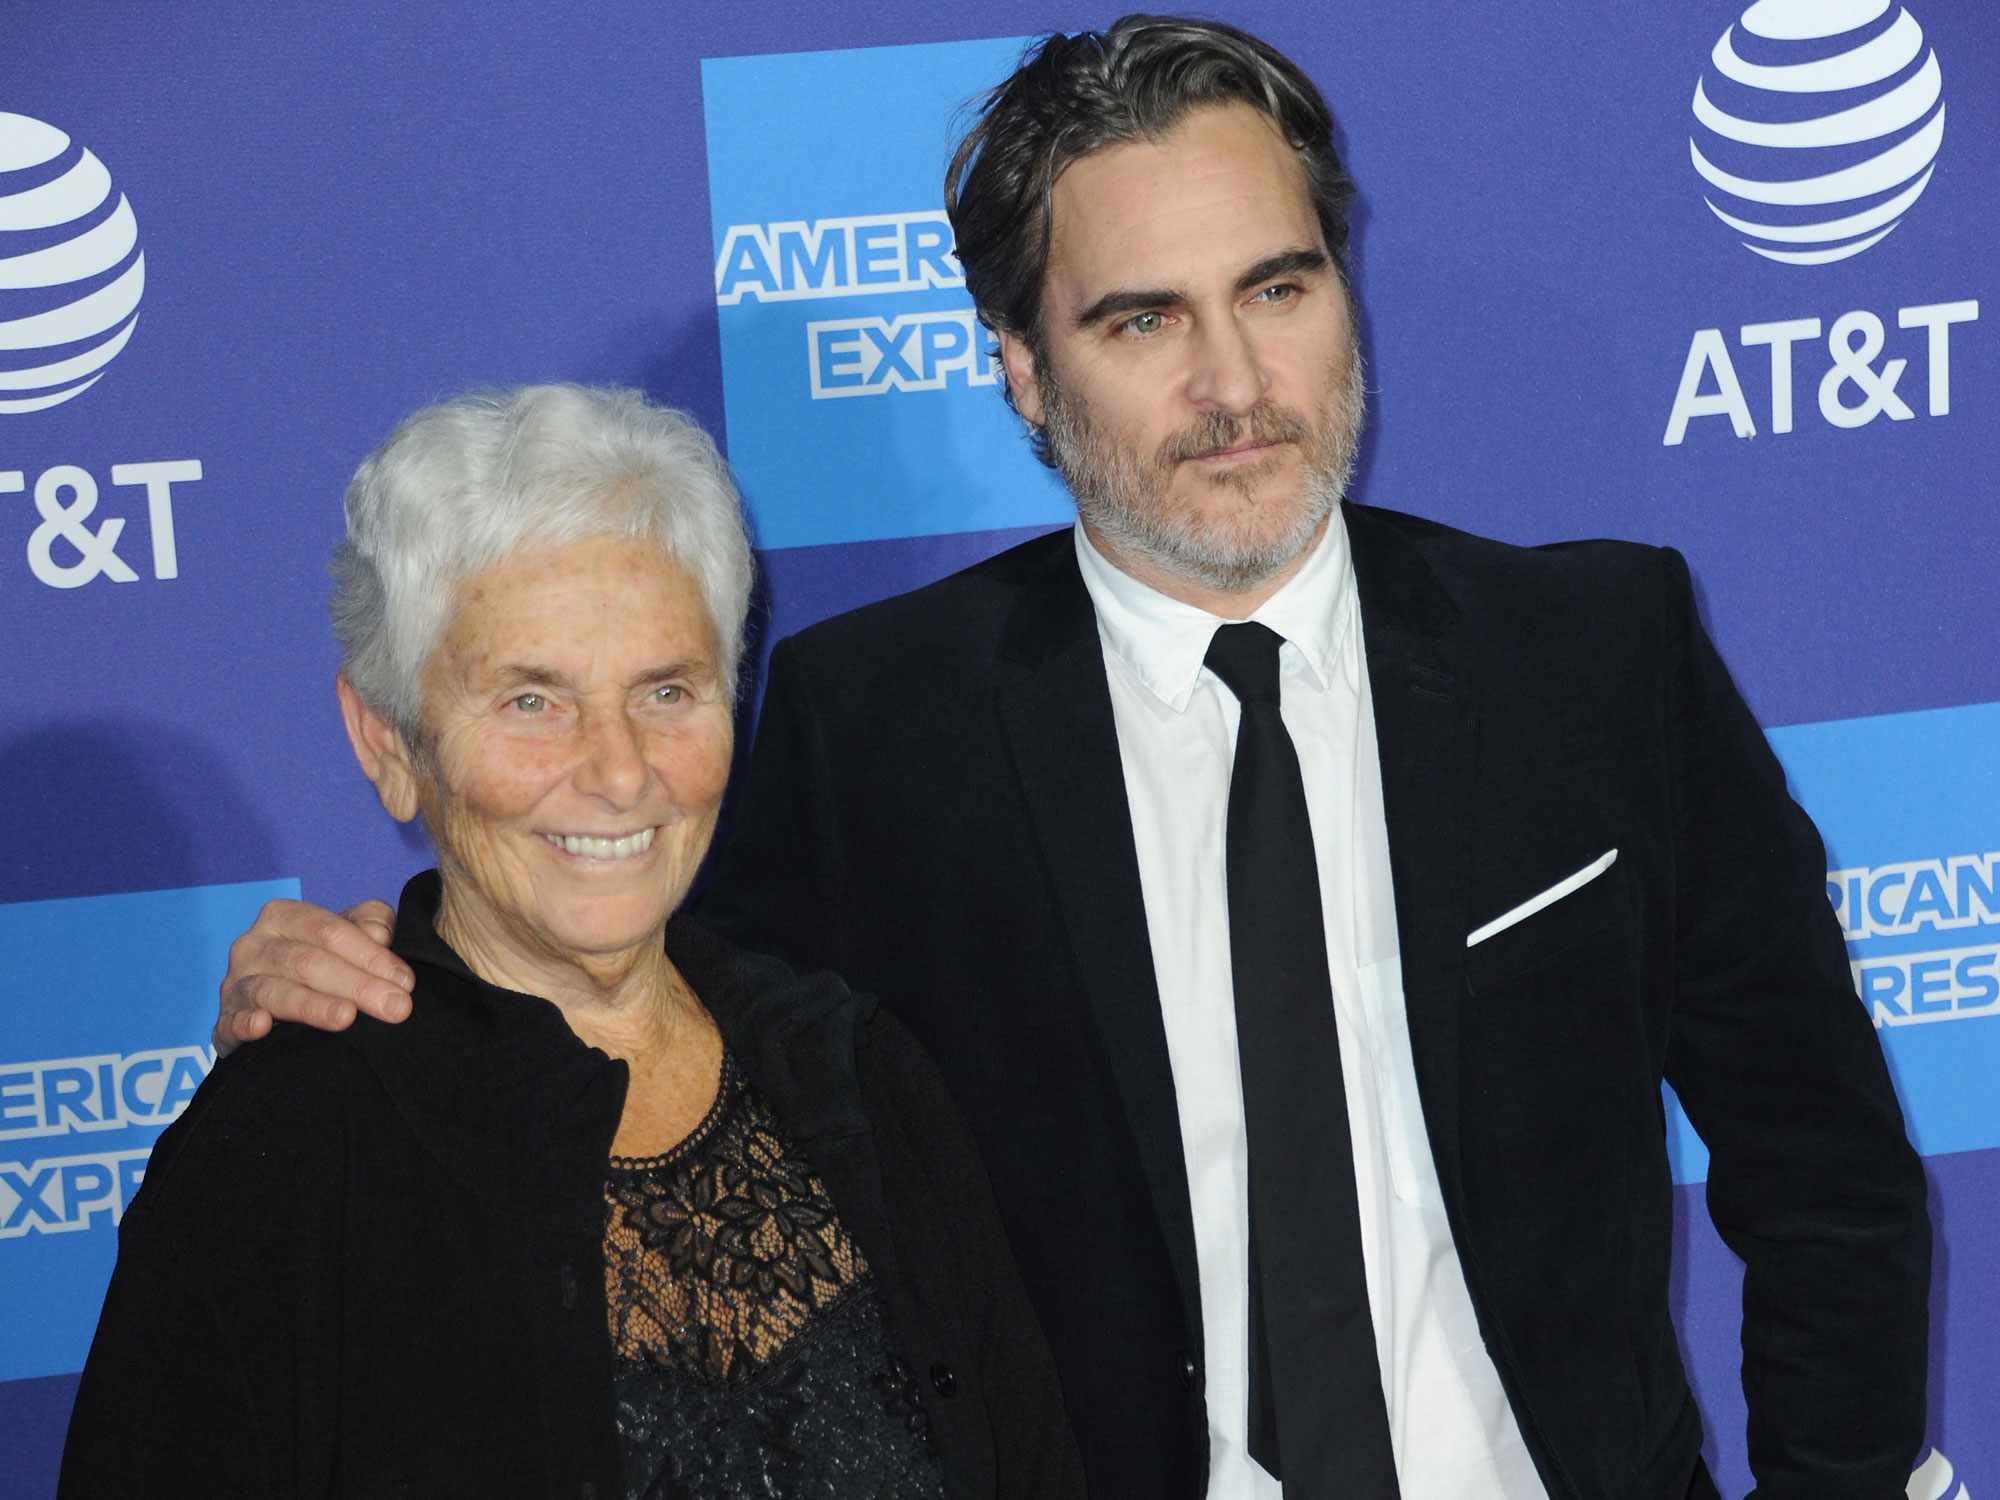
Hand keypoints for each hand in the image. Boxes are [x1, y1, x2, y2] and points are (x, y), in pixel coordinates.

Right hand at [214, 898, 413, 1053]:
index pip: (331, 931)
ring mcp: (234, 983)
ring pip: (275, 991)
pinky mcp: (224, 1022)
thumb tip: (380, 933)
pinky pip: (231, 1022)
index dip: (371, 955)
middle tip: (396, 1008)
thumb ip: (369, 924)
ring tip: (347, 1017)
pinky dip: (244, 1023)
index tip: (405, 982)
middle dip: (357, 985)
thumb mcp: (347, 936)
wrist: (270, 1004)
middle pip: (308, 962)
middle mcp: (253, 945)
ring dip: (313, 1005)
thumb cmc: (319, 961)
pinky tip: (261, 1026)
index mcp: (283, 916)